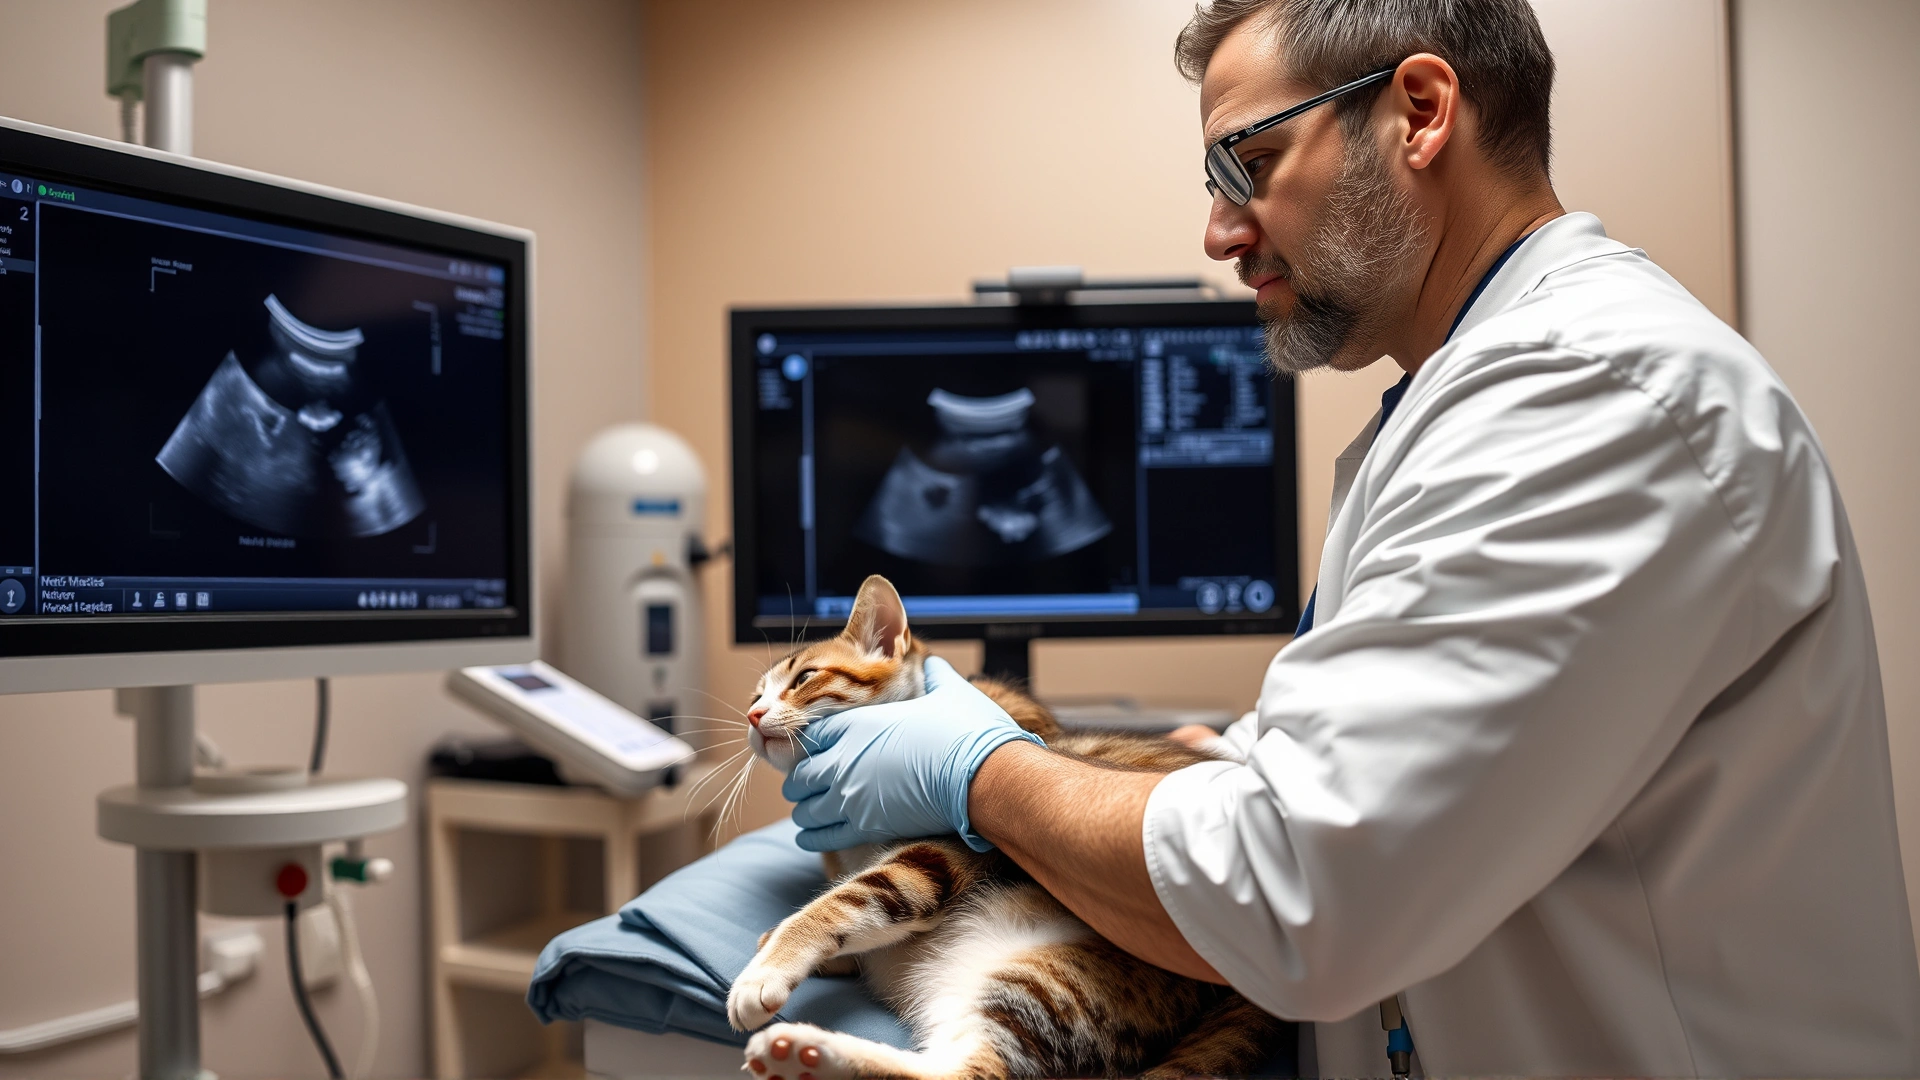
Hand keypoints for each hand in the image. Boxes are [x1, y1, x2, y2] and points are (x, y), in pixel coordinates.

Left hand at [782, 657, 1043, 851]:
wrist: (985, 776)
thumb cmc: (969, 731)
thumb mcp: (950, 692)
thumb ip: (934, 676)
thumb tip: (933, 663)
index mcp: (858, 724)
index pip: (810, 734)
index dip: (809, 743)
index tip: (814, 749)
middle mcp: (844, 761)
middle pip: (800, 774)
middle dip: (802, 778)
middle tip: (808, 782)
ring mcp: (851, 797)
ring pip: (806, 808)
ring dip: (806, 807)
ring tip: (808, 810)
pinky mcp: (866, 827)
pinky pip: (822, 836)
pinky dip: (812, 836)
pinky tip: (807, 836)